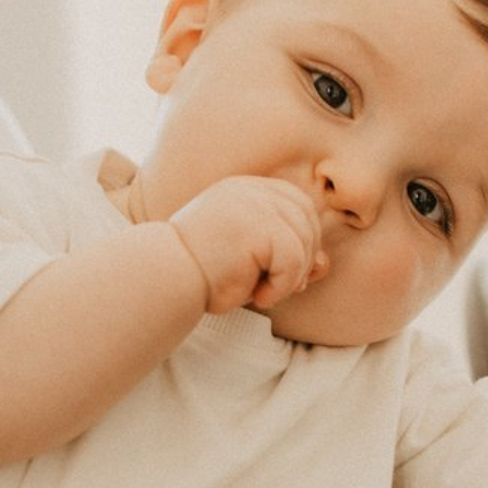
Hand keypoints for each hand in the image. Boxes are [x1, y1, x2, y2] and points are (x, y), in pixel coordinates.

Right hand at [169, 176, 328, 313]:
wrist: (164, 280)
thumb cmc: (201, 275)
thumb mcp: (251, 262)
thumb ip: (287, 256)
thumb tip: (324, 264)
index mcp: (245, 190)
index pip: (298, 206)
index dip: (302, 240)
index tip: (283, 274)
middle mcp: (251, 190)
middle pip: (308, 220)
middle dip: (303, 259)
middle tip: (277, 288)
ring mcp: (254, 203)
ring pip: (304, 242)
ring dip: (291, 277)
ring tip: (264, 294)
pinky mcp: (258, 225)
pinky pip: (294, 259)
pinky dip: (283, 286)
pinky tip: (258, 298)